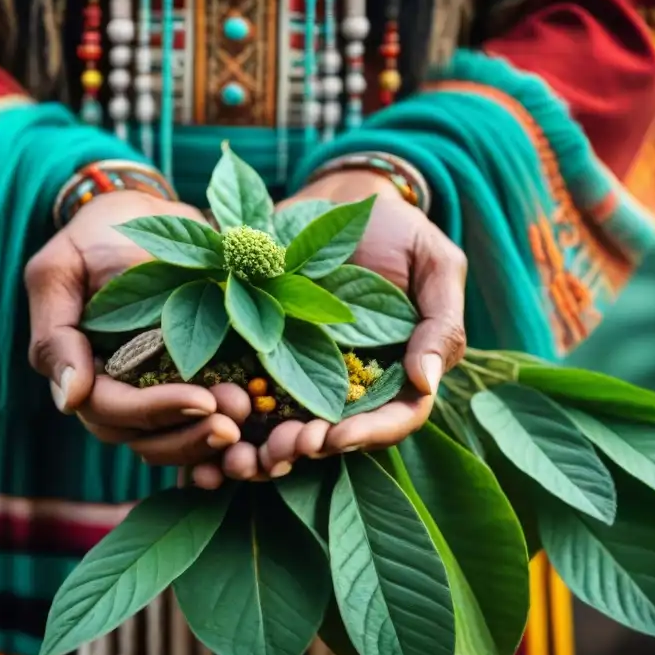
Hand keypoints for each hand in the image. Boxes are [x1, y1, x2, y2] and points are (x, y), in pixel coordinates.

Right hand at [25, 190, 254, 469]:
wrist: (144, 215)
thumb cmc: (96, 238)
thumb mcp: (60, 272)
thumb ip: (56, 335)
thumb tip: (69, 400)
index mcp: (81, 373)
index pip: (111, 410)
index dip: (154, 412)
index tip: (204, 400)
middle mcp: (114, 393)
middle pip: (144, 439)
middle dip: (190, 434)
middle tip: (237, 418)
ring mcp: (150, 393)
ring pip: (172, 441)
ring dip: (208, 438)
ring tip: (248, 416)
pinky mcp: (188, 384)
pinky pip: (200, 424)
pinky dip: (223, 428)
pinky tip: (257, 422)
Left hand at [255, 169, 467, 466]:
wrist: (336, 199)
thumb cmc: (396, 230)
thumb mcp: (435, 265)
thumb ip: (442, 323)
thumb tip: (427, 382)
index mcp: (398, 372)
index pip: (393, 418)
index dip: (368, 435)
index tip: (337, 439)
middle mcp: (351, 383)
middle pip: (334, 434)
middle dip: (306, 448)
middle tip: (280, 452)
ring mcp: (304, 372)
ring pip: (286, 424)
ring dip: (264, 446)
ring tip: (239, 455)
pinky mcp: (260, 354)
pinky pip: (245, 394)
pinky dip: (230, 416)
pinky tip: (212, 425)